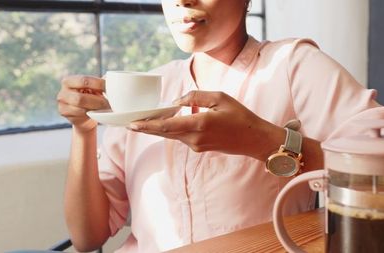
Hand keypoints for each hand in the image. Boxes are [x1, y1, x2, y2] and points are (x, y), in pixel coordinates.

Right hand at [57, 75, 109, 132]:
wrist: (84, 116)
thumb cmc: (90, 98)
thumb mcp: (94, 89)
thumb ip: (100, 82)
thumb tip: (110, 77)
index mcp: (69, 81)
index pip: (84, 81)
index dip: (98, 84)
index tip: (110, 88)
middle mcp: (62, 92)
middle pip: (81, 98)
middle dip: (97, 101)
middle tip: (109, 104)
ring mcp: (62, 105)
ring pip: (81, 108)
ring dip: (95, 109)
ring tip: (106, 109)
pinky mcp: (65, 115)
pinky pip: (80, 116)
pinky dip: (91, 114)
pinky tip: (98, 113)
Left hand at [129, 90, 281, 159]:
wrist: (254, 140)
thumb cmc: (240, 116)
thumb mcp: (220, 97)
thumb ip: (196, 96)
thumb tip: (177, 102)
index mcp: (199, 124)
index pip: (166, 126)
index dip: (147, 126)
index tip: (132, 125)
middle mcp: (194, 138)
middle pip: (164, 133)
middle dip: (146, 128)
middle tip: (129, 123)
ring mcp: (196, 145)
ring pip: (172, 135)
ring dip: (159, 128)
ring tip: (144, 121)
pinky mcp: (199, 148)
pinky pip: (181, 136)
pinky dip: (173, 128)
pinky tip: (171, 120)